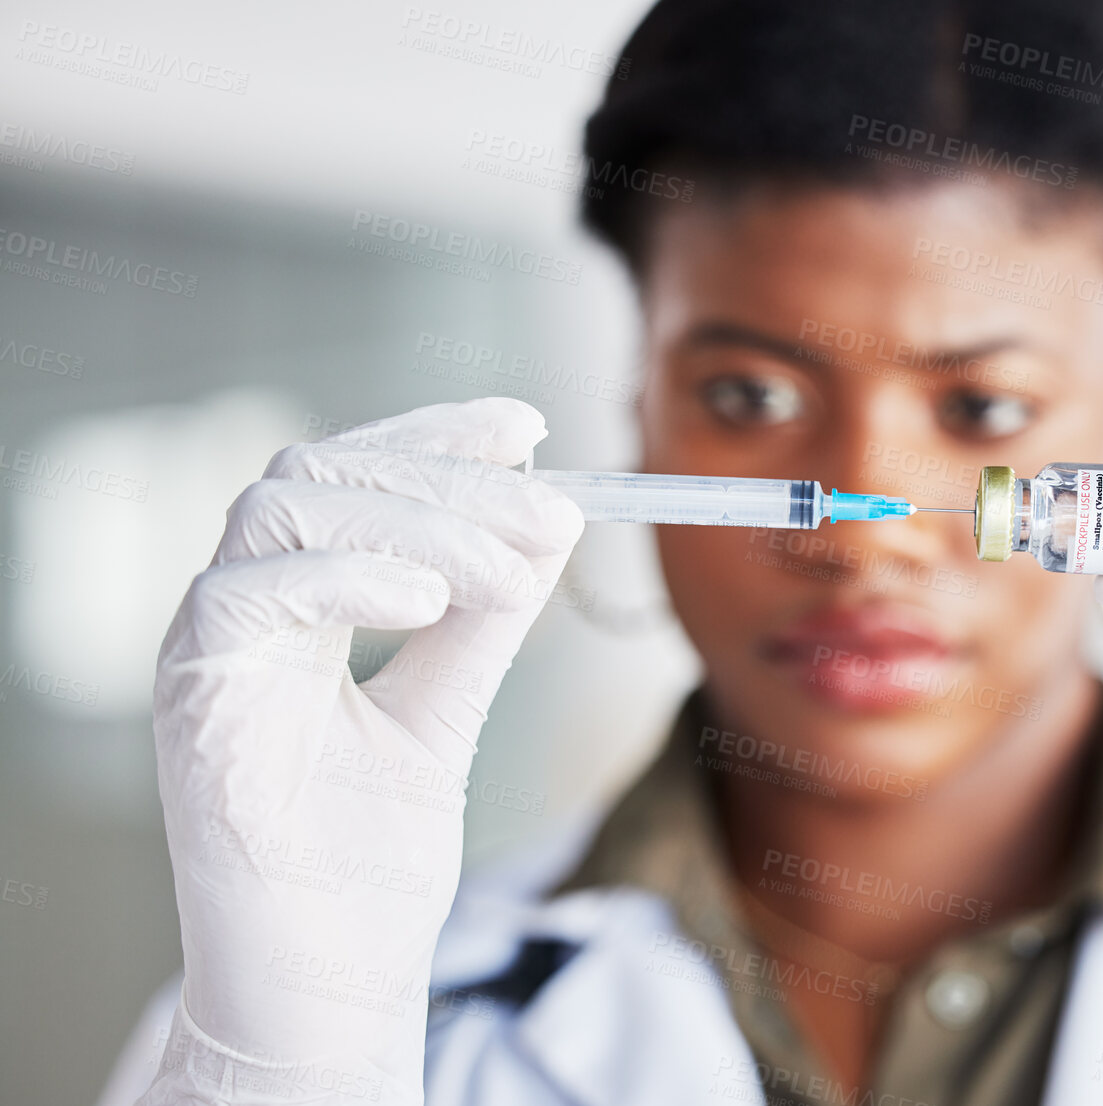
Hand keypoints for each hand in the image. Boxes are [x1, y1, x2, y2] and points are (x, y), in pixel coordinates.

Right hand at [144, 399, 581, 1104]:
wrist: (329, 977)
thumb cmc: (371, 862)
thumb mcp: (447, 713)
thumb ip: (483, 622)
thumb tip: (546, 526)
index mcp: (300, 603)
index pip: (355, 473)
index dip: (437, 436)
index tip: (528, 428)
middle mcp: (246, 609)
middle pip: (324, 471)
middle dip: (450, 476)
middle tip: (554, 510)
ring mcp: (209, 648)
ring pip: (283, 508)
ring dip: (417, 521)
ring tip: (510, 570)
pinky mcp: (191, 697)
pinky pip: (246, 593)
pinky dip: (344, 577)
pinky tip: (429, 600)